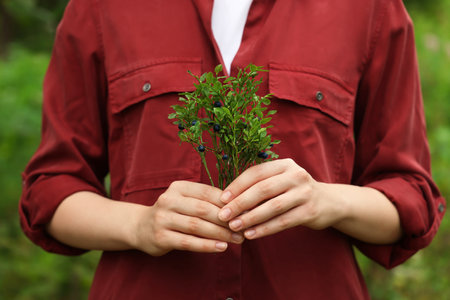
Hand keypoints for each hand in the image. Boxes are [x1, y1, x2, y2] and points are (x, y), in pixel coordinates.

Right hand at [133, 181, 243, 255]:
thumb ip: (207, 201)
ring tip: (237, 239)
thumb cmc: (173, 213)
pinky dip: (207, 245)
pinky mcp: (160, 237)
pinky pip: (188, 242)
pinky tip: (221, 247)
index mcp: (178, 187)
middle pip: (203, 209)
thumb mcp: (186, 201)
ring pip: (197, 226)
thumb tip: (239, 207)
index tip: (245, 211)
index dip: (228, 202)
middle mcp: (168, 200)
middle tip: (244, 228)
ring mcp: (163, 218)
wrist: (140, 227)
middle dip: (226, 220)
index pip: (208, 192)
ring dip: (220, 234)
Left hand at [217, 159, 346, 239]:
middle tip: (224, 215)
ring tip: (234, 226)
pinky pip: (283, 221)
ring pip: (272, 206)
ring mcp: (305, 193)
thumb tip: (227, 199)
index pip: (256, 172)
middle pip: (263, 189)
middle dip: (240, 203)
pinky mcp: (310, 211)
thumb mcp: (281, 181)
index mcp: (284, 164)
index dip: (237, 185)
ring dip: (251, 218)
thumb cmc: (294, 191)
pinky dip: (265, 229)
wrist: (330, 202)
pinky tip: (251, 234)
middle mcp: (296, 175)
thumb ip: (260, 185)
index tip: (222, 199)